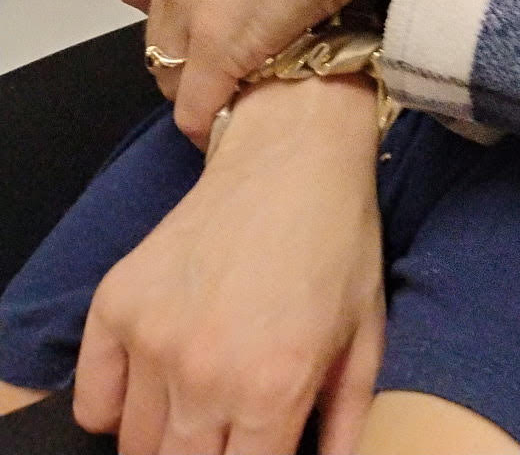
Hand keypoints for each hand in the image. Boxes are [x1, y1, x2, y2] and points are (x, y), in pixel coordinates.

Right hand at [73, 75, 384, 454]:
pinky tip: (154, 387)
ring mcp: (153, 340)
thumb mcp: (365, 336)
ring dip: (166, 439)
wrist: (292, 153)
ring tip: (200, 406)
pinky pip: (94, 402)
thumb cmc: (338, 243)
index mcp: (273, 388)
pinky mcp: (115, 305)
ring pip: (137, 447)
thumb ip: (344, 423)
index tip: (258, 445)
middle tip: (229, 429)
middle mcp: (205, 374)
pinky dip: (116, 409)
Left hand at [116, 0, 460, 144]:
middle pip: (156, 36)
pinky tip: (236, 129)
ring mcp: (194, 16)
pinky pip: (197, 110)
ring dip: (201, 90)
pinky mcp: (219, 56)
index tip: (200, 13)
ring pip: (171, 76)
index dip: (164, 2)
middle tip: (233, 60)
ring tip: (242, 96)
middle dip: (186, 53)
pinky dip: (212, 124)